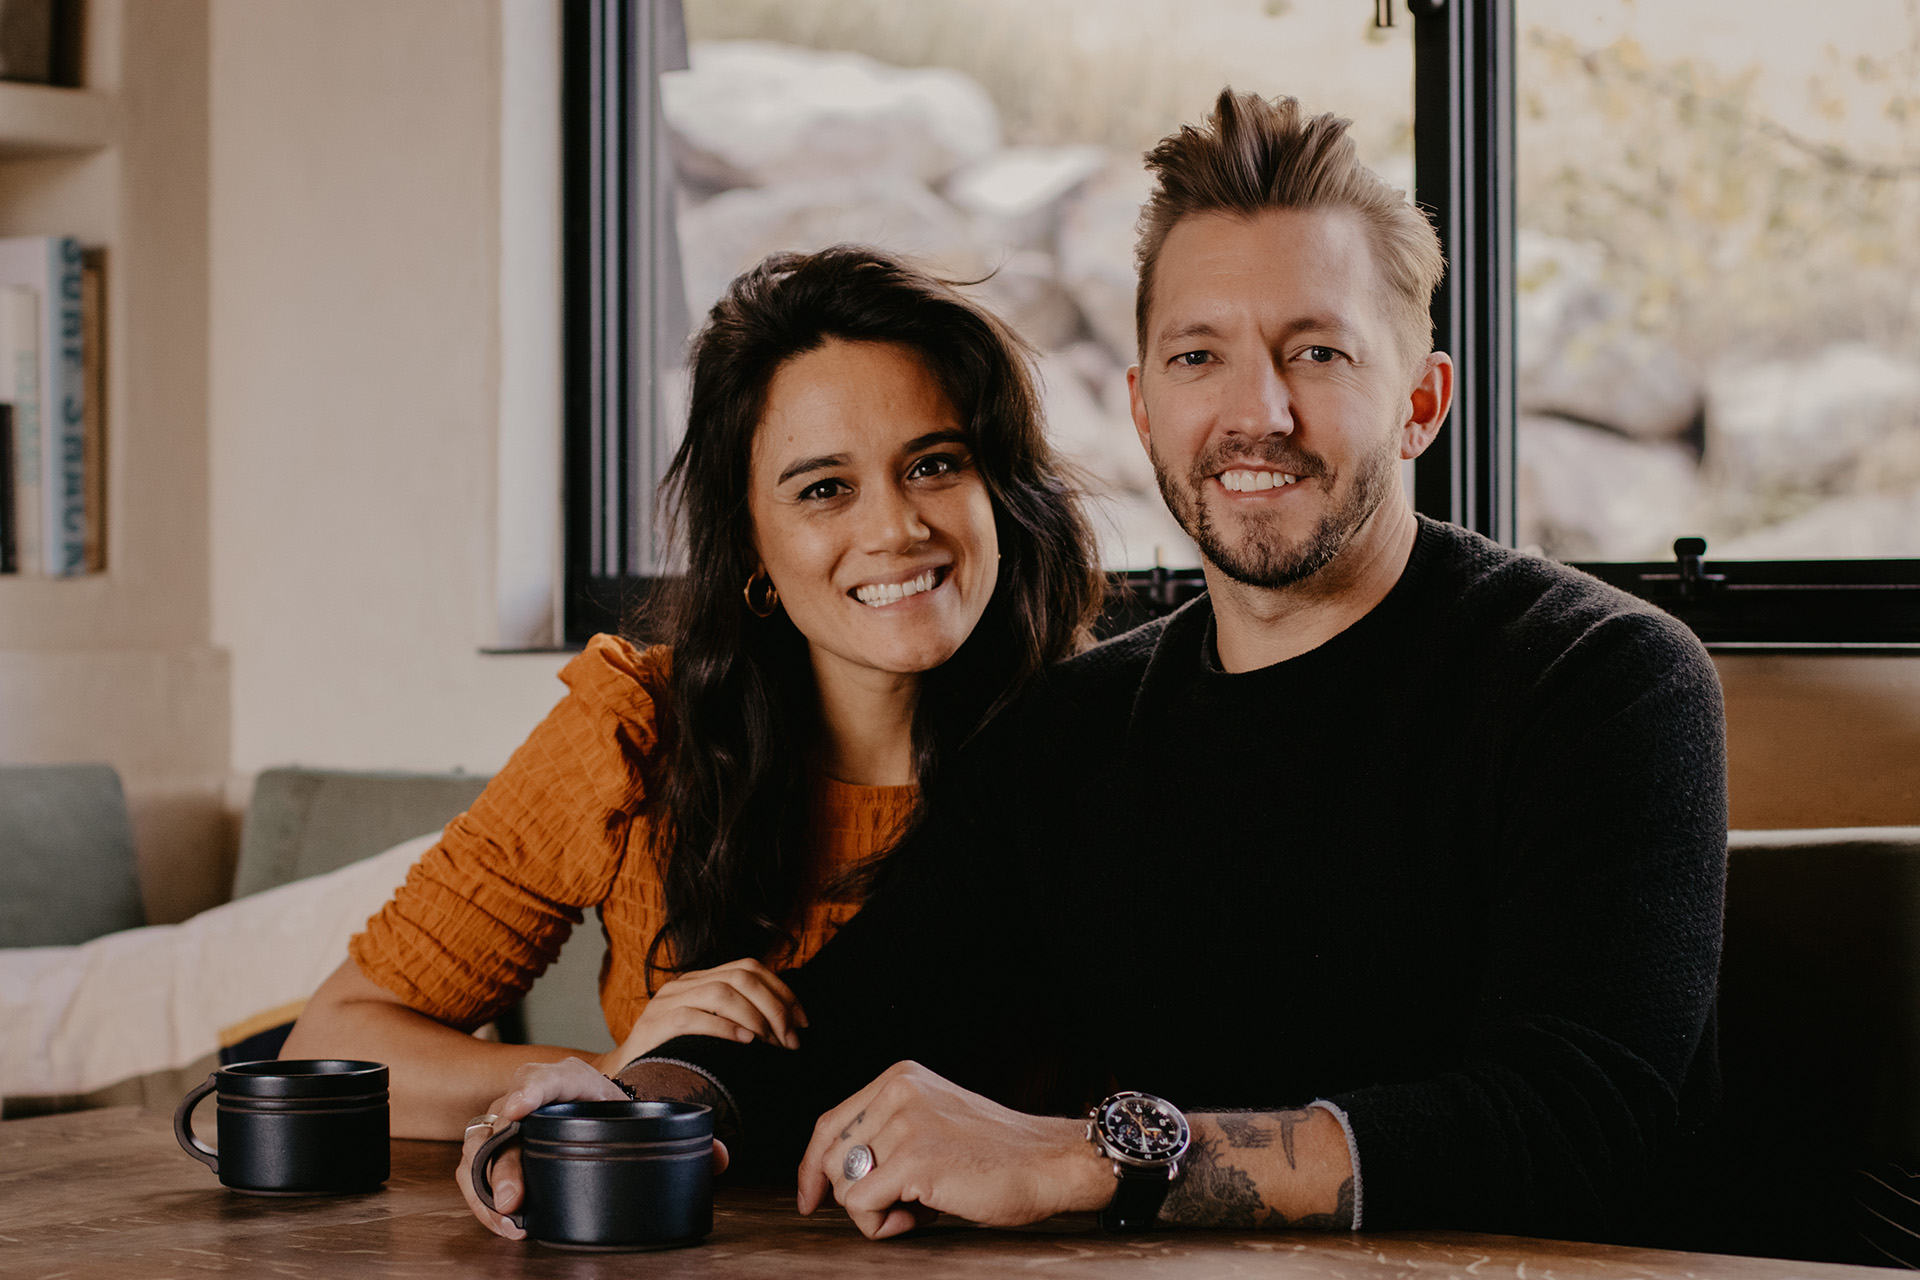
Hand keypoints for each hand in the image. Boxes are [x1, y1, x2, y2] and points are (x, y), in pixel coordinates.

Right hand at [456, 1056, 730, 1238]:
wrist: (603, 1120)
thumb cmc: (623, 1120)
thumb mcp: (651, 1123)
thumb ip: (690, 1139)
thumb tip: (722, 1156)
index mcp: (576, 1084)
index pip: (548, 1077)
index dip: (530, 1090)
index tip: (517, 1109)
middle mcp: (535, 1100)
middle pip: (505, 1118)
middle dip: (505, 1159)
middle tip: (514, 1198)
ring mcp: (511, 1126)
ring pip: (481, 1145)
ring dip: (487, 1183)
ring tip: (509, 1217)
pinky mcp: (499, 1153)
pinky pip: (475, 1171)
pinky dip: (482, 1198)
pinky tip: (507, 1224)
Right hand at [595, 958, 806, 1073]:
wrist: (622, 1077)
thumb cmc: (675, 1057)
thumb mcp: (709, 1030)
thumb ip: (737, 1018)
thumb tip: (787, 1026)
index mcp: (699, 979)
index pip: (749, 967)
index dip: (782, 991)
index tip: (802, 1021)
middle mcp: (683, 984)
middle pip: (741, 976)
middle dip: (774, 1007)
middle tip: (791, 1040)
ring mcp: (666, 1002)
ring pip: (721, 992)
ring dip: (756, 1017)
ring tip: (773, 1044)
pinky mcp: (654, 1025)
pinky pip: (694, 1017)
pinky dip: (725, 1027)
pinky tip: (745, 1042)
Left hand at [796, 1061, 1112, 1239]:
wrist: (1049, 1163)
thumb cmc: (998, 1155)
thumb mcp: (934, 1123)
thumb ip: (888, 1136)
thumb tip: (836, 1178)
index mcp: (901, 1078)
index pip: (831, 1122)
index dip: (812, 1165)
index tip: (810, 1197)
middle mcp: (898, 1091)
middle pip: (830, 1155)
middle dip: (853, 1194)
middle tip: (899, 1207)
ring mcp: (905, 1122)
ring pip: (844, 1183)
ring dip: (874, 1210)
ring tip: (916, 1208)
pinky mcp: (914, 1158)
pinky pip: (862, 1204)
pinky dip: (883, 1224)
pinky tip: (920, 1216)